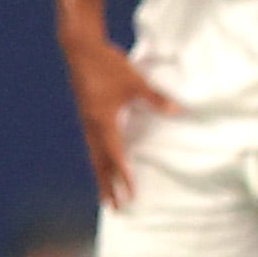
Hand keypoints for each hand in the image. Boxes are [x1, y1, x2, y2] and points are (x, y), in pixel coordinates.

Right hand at [63, 36, 176, 209]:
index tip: (130, 194)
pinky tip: (101, 161)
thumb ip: (155, 98)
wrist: (80, 48)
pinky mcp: (86, 113)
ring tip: (104, 192)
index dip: (124, 176)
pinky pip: (92, 143)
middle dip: (107, 186)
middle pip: (100, 163)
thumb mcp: (135, 81)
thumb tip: (177, 110)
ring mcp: (87, 120)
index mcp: (104, 121)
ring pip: (94, 155)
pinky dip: (97, 158)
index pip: (116, 156)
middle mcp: (92, 125)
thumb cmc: (107, 65)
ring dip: (100, 175)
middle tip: (114, 207)